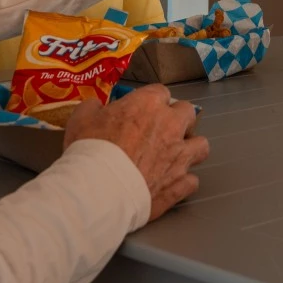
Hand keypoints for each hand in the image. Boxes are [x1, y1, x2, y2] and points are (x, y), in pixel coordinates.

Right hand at [64, 84, 208, 221]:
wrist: (100, 189)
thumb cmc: (91, 148)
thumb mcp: (81, 117)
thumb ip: (94, 107)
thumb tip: (96, 107)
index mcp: (149, 104)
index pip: (161, 92)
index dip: (151, 101)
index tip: (141, 110)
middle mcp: (171, 126)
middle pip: (188, 113)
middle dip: (177, 119)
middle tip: (160, 130)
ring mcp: (180, 156)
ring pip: (201, 145)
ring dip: (190, 149)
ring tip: (174, 156)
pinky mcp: (180, 184)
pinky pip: (192, 180)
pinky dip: (183, 182)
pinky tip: (171, 184)